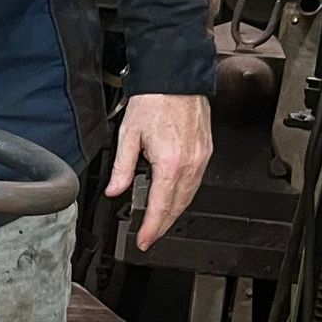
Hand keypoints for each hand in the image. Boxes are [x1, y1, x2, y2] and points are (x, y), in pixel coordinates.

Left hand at [105, 92, 211, 248]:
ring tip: (159, 223)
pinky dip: (184, 195)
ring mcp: (202, 159)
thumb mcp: (128, 136)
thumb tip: (115, 190)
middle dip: (163, 225)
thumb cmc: (153, 102)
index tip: (144, 240)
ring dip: (175, 212)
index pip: (161, 205)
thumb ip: (122, 168)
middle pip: (178, 206)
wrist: (175, 81)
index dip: (152, 227)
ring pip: (190, 196)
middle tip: (150, 237)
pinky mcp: (206, 152)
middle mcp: (191, 164)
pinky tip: (173, 198)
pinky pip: (196, 182)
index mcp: (170, 163)